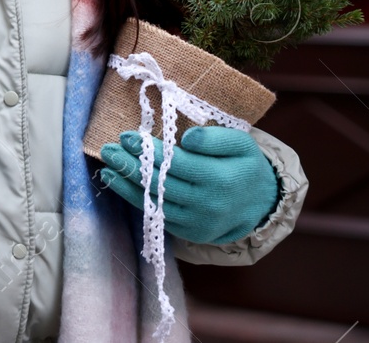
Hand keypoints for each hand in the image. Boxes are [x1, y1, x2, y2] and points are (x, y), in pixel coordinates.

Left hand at [99, 125, 279, 244]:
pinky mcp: (191, 233)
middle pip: (161, 183)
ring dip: (126, 184)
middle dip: (130, 166)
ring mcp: (198, 222)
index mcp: (221, 179)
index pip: (176, 163)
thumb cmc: (245, 166)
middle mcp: (208, 204)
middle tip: (107, 149)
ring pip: (155, 202)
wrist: (262, 204)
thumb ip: (214, 138)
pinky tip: (119, 185)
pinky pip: (159, 216)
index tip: (126, 135)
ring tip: (106, 167)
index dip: (149, 150)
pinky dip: (136, 200)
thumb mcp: (241, 143)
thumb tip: (185, 138)